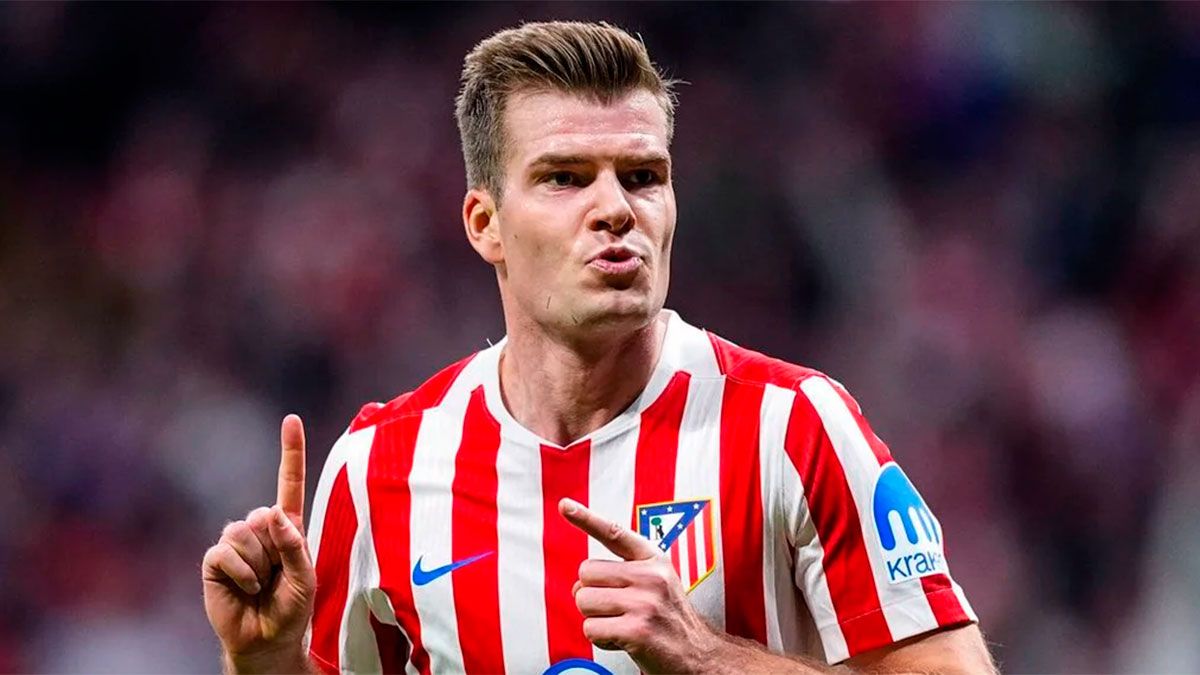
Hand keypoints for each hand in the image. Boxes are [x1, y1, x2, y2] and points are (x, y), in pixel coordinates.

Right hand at [202, 414, 315, 669]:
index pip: (289, 482)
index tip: (292, 419)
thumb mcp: (305, 578)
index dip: (291, 451)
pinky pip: (225, 552)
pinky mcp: (215, 559)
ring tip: (261, 584)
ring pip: (244, 533)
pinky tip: (245, 588)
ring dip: (258, 565)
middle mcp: (260, 528)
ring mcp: (235, 542)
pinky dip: (241, 573)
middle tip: (276, 576)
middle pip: (264, 515)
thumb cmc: (291, 608)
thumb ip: (293, 545)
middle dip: (274, 548)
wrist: (265, 639)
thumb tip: (271, 513)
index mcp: (287, 526)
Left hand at [559, 498, 721, 673]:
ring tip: (621, 624)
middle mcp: (651, 577)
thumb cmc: (670, 622)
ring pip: (584, 601)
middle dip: (591, 594)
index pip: (614, 533)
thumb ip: (621, 575)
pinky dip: (600, 639)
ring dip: (595, 618)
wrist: (700, 657)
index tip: (565, 505)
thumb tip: (578, 585)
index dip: (586, 518)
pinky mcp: (636, 630)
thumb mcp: (657, 585)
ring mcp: (645, 603)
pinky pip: (591, 629)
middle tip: (614, 609)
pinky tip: (622, 640)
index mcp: (654, 561)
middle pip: (586, 573)